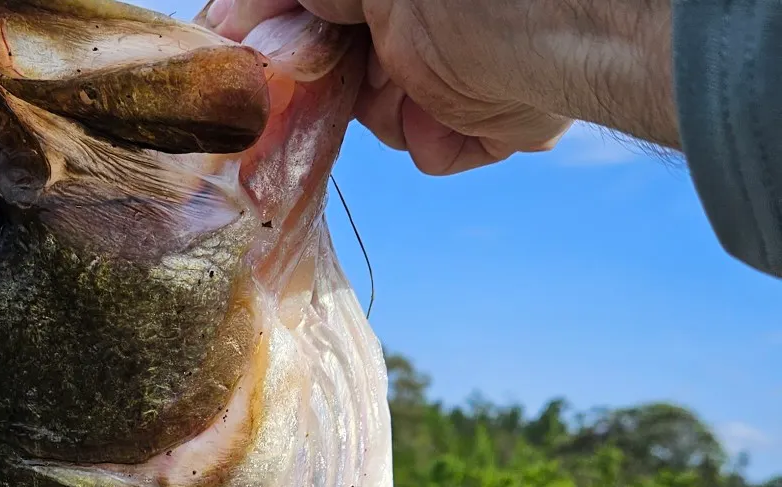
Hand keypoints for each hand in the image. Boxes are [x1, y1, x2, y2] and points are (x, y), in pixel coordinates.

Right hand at [205, 0, 678, 175]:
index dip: (267, 33)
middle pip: (335, 60)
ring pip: (377, 111)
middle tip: (335, 78)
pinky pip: (431, 147)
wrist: (586, 25)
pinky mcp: (488, 116)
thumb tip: (225, 21)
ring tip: (421, 84)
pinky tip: (461, 111)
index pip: (304, 8)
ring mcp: (456, 61)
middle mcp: (425, 10)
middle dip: (330, 78)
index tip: (240, 61)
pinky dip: (440, 138)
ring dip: (390, 109)